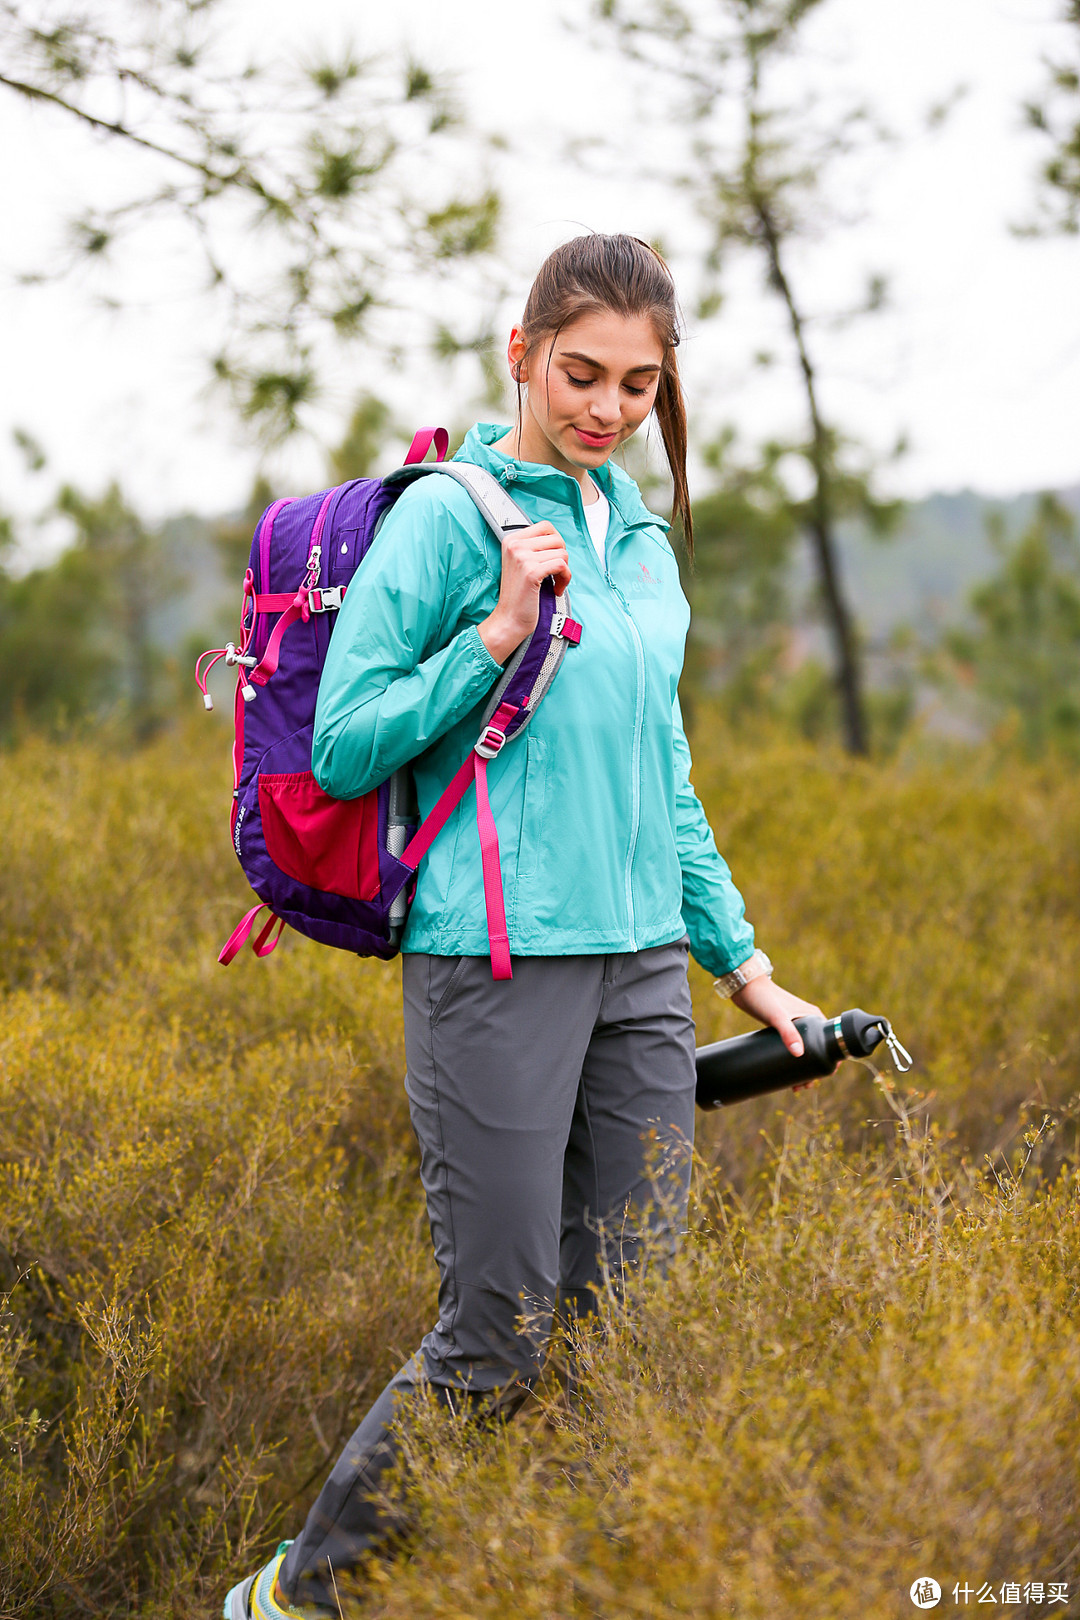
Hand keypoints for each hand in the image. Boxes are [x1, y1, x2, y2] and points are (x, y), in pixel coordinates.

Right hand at [478, 521, 571, 664]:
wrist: (509, 618)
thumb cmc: (519, 594)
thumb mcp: (520, 563)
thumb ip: (534, 548)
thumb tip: (557, 539)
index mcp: (511, 540)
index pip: (546, 526)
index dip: (556, 542)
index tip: (553, 559)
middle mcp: (515, 545)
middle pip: (557, 539)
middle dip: (563, 557)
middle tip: (556, 573)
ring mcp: (522, 558)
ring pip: (562, 552)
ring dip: (565, 571)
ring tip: (556, 583)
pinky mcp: (531, 572)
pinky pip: (561, 565)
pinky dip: (565, 579)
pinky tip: (556, 589)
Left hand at [729, 977, 830, 1090]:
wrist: (745, 986)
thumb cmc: (764, 997)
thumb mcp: (777, 1016)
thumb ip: (788, 1033)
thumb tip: (799, 1054)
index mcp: (814, 1017)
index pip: (828, 1042)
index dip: (828, 1061)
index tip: (821, 1077)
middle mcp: (807, 1021)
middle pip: (816, 1050)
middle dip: (812, 1070)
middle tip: (803, 1087)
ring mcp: (795, 1024)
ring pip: (804, 1050)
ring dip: (802, 1068)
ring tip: (795, 1087)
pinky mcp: (782, 1027)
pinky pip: (792, 1046)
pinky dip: (792, 1060)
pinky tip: (786, 1071)